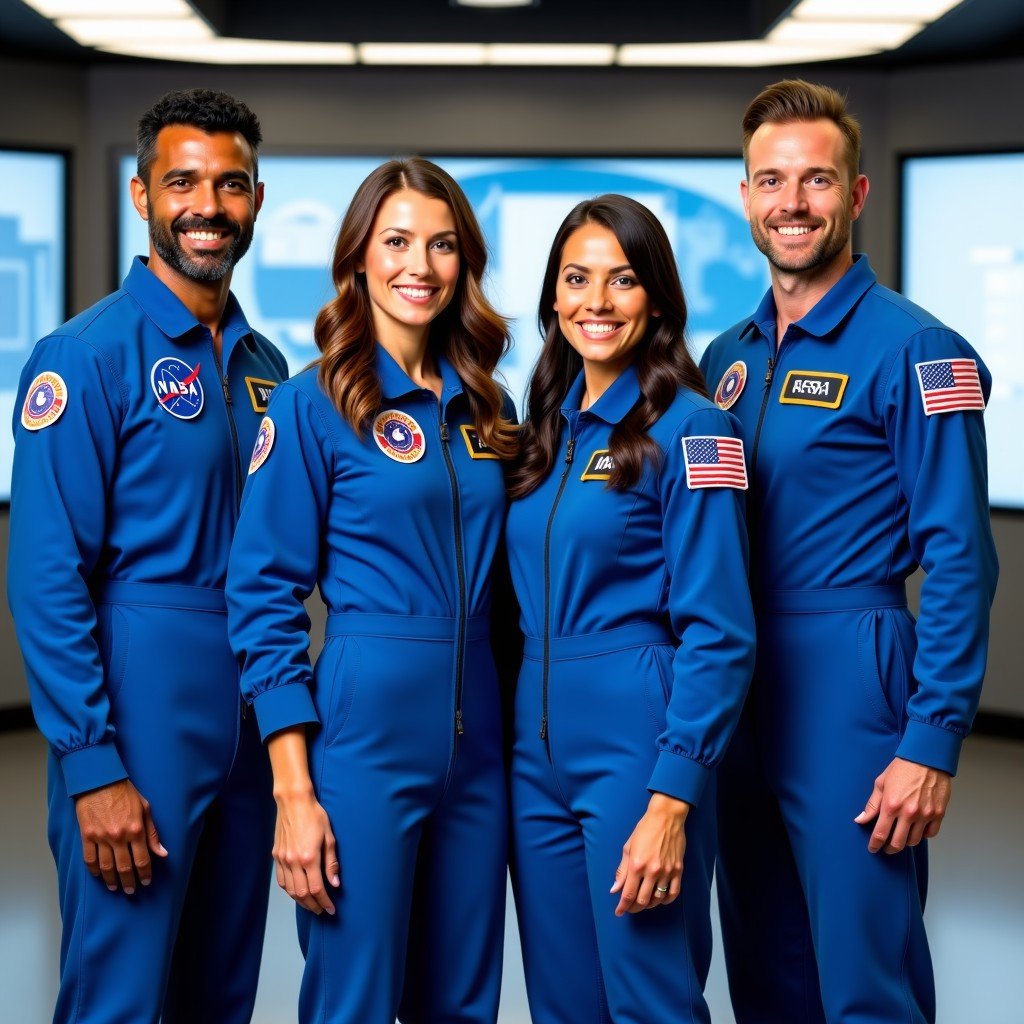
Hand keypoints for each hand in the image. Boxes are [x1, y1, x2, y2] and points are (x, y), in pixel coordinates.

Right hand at [74, 779, 167, 893]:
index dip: (144, 873)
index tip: (145, 882)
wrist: (100, 781)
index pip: (142, 859)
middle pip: (124, 867)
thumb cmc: (126, 793)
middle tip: (131, 890)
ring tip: (115, 887)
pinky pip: (90, 859)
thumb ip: (153, 833)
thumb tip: (162, 853)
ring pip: (106, 867)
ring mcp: (101, 837)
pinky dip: (94, 870)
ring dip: (111, 880)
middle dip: (129, 881)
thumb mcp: (145, 809)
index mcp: (136, 830)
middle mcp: (119, 837)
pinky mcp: (87, 836)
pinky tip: (99, 876)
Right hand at [273, 787, 338, 915]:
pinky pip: (281, 880)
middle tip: (322, 910)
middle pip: (302, 894)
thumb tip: (335, 883)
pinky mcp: (276, 856)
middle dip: (313, 906)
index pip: (317, 889)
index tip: (332, 909)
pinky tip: (296, 892)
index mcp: (309, 858)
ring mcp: (282, 859)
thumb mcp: (329, 837)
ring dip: (301, 901)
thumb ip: (331, 862)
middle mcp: (293, 862)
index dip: (325, 902)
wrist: (294, 802)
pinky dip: (289, 890)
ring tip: (311, 904)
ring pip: (290, 890)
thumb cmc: (314, 816)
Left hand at [610, 793, 689, 915]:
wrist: (666, 818)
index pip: (628, 894)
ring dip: (649, 904)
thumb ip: (621, 870)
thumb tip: (615, 889)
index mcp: (637, 865)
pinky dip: (666, 900)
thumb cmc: (644, 829)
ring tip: (643, 902)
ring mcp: (667, 872)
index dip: (623, 906)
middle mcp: (652, 871)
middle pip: (642, 900)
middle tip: (630, 908)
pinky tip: (660, 899)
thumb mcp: (628, 848)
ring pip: (658, 899)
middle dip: (634, 908)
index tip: (619, 912)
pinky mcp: (678, 870)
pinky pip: (673, 893)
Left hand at [854, 756, 951, 853]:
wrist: (927, 759)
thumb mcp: (881, 783)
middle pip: (898, 843)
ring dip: (905, 842)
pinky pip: (930, 834)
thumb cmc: (902, 768)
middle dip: (889, 849)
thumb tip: (860, 820)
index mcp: (891, 805)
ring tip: (900, 837)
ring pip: (914, 841)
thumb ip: (872, 805)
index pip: (880, 834)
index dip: (875, 845)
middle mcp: (908, 813)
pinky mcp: (938, 814)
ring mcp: (925, 815)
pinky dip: (922, 835)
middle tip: (885, 848)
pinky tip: (916, 830)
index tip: (872, 849)